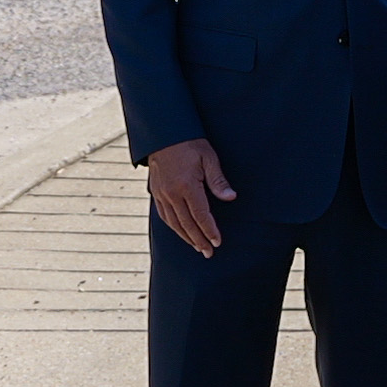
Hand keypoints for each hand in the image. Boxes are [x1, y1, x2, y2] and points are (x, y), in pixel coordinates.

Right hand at [142, 135, 235, 254]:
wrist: (164, 133)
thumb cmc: (189, 143)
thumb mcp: (208, 157)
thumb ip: (218, 180)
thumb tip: (230, 197)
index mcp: (187, 185)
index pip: (201, 215)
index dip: (210, 231)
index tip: (217, 242)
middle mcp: (172, 193)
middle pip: (187, 224)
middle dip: (199, 240)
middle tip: (209, 253)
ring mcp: (162, 194)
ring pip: (174, 223)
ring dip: (186, 237)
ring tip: (197, 247)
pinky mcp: (155, 192)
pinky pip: (164, 215)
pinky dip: (173, 227)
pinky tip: (181, 232)